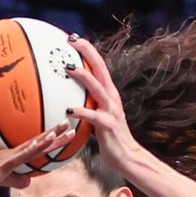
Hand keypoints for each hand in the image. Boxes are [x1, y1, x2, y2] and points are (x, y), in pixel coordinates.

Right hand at [0, 123, 72, 192]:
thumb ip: (13, 180)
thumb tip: (29, 181)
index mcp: (9, 156)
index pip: (34, 145)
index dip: (50, 138)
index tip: (64, 130)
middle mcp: (10, 154)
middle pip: (37, 142)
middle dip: (56, 134)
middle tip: (71, 123)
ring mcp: (5, 159)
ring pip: (31, 147)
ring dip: (48, 138)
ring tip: (64, 129)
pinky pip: (19, 158)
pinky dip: (32, 150)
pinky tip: (42, 144)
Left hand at [62, 38, 138, 171]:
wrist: (127, 157)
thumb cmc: (110, 138)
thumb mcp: (99, 116)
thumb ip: (89, 104)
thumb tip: (71, 98)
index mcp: (109, 93)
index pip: (99, 66)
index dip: (88, 50)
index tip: (74, 38)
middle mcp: (111, 98)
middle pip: (100, 69)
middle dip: (87, 52)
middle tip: (72, 41)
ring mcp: (111, 111)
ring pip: (97, 88)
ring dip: (84, 76)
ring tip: (68, 68)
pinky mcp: (108, 125)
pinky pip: (93, 116)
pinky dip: (81, 112)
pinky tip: (68, 110)